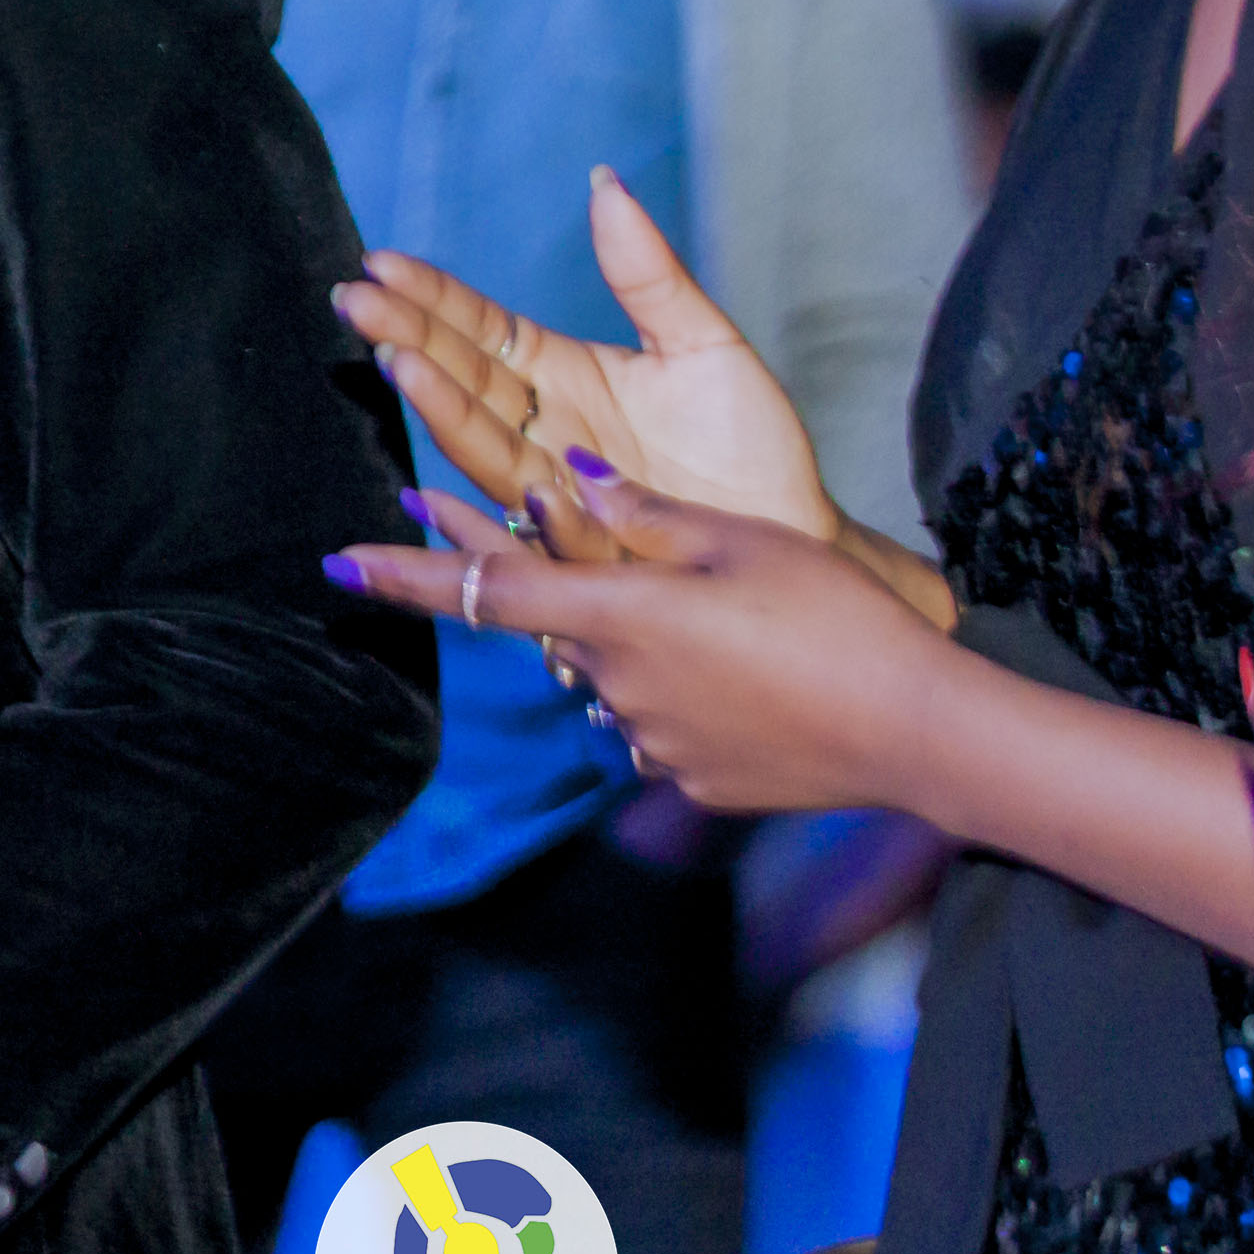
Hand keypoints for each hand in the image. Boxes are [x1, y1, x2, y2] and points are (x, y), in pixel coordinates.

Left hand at [331, 476, 946, 816]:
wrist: (918, 733)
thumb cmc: (835, 618)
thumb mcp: (739, 541)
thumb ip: (641, 512)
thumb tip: (568, 475)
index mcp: (616, 615)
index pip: (482, 591)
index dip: (404, 576)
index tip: (336, 567)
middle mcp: (614, 684)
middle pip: (547, 624)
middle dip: (524, 577)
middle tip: (469, 520)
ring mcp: (650, 740)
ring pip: (607, 671)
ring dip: (621, 636)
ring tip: (705, 615)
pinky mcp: (692, 778)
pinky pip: (654, 720)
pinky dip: (671, 686)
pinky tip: (735, 670)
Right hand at [340, 173, 841, 543]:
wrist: (800, 542)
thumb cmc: (753, 447)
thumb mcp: (705, 345)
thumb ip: (648, 275)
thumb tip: (604, 182)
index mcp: (563, 377)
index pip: (480, 329)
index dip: (431, 298)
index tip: (380, 262)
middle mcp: (544, 434)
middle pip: (463, 380)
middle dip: (406, 337)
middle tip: (354, 299)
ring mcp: (556, 493)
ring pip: (484, 448)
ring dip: (442, 407)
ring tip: (402, 363)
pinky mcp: (587, 551)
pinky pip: (545, 528)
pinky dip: (520, 504)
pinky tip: (505, 474)